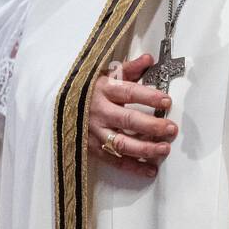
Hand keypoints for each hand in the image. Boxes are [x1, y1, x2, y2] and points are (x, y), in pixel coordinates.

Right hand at [87, 55, 177, 177]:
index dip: (148, 97)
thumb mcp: (103, 75)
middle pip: (128, 120)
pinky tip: (150, 168)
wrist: (57, 106)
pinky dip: (133, 166)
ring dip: (146, 148)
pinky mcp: (92, 148)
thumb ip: (128, 69)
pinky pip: (115, 160)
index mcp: (103, 90)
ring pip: (122, 143)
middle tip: (171, 128)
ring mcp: (95, 132)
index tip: (166, 101)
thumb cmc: (85, 90)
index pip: (129, 93)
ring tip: (164, 148)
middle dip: (152, 125)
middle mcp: (99, 112)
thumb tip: (148, 59)